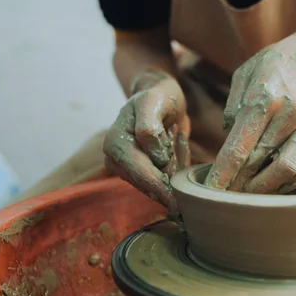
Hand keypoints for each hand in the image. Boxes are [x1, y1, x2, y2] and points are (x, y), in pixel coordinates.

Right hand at [104, 71, 189, 209]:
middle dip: (169, 179)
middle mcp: (116, 159)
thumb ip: (149, 125)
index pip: (139, 173)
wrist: (162, 98)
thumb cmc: (158, 97)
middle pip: (147, 184)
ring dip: (174, 171)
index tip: (176, 199)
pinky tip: (176, 149)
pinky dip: (175, 171)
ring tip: (176, 140)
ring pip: (156, 186)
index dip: (159, 186)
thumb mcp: (153, 102)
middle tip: (180, 153)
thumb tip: (153, 154)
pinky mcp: (140, 173)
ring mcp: (127, 168)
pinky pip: (162, 183)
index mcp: (115, 143)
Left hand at [204, 31, 295, 193]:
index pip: (240, 145)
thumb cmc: (279, 63)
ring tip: (248, 196)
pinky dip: (290, 183)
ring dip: (265, 188)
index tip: (211, 190)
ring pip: (287, 170)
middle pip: (260, 161)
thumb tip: (227, 137)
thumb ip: (233, 105)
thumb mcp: (247, 72)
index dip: (224, 172)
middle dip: (239, 183)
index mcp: (264, 97)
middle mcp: (290, 113)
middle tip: (225, 196)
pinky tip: (275, 187)